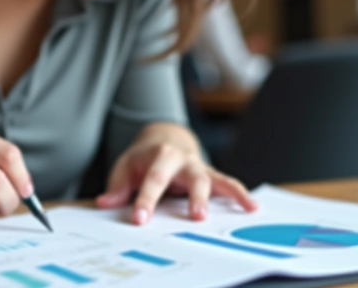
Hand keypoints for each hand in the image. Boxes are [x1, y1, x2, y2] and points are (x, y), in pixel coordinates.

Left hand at [95, 123, 255, 223]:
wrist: (164, 138)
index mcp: (159, 156)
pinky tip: (252, 206)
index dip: (146, 201)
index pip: (152, 180)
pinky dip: (241, 194)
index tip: (140, 220)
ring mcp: (198, 167)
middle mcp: (182, 160)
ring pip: (214, 180)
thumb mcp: (125, 167)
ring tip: (242, 208)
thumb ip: (117, 187)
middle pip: (190, 178)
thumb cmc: (143, 159)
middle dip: (193, 197)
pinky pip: (228, 184)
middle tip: (196, 217)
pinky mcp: (211, 176)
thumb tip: (105, 203)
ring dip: (227, 194)